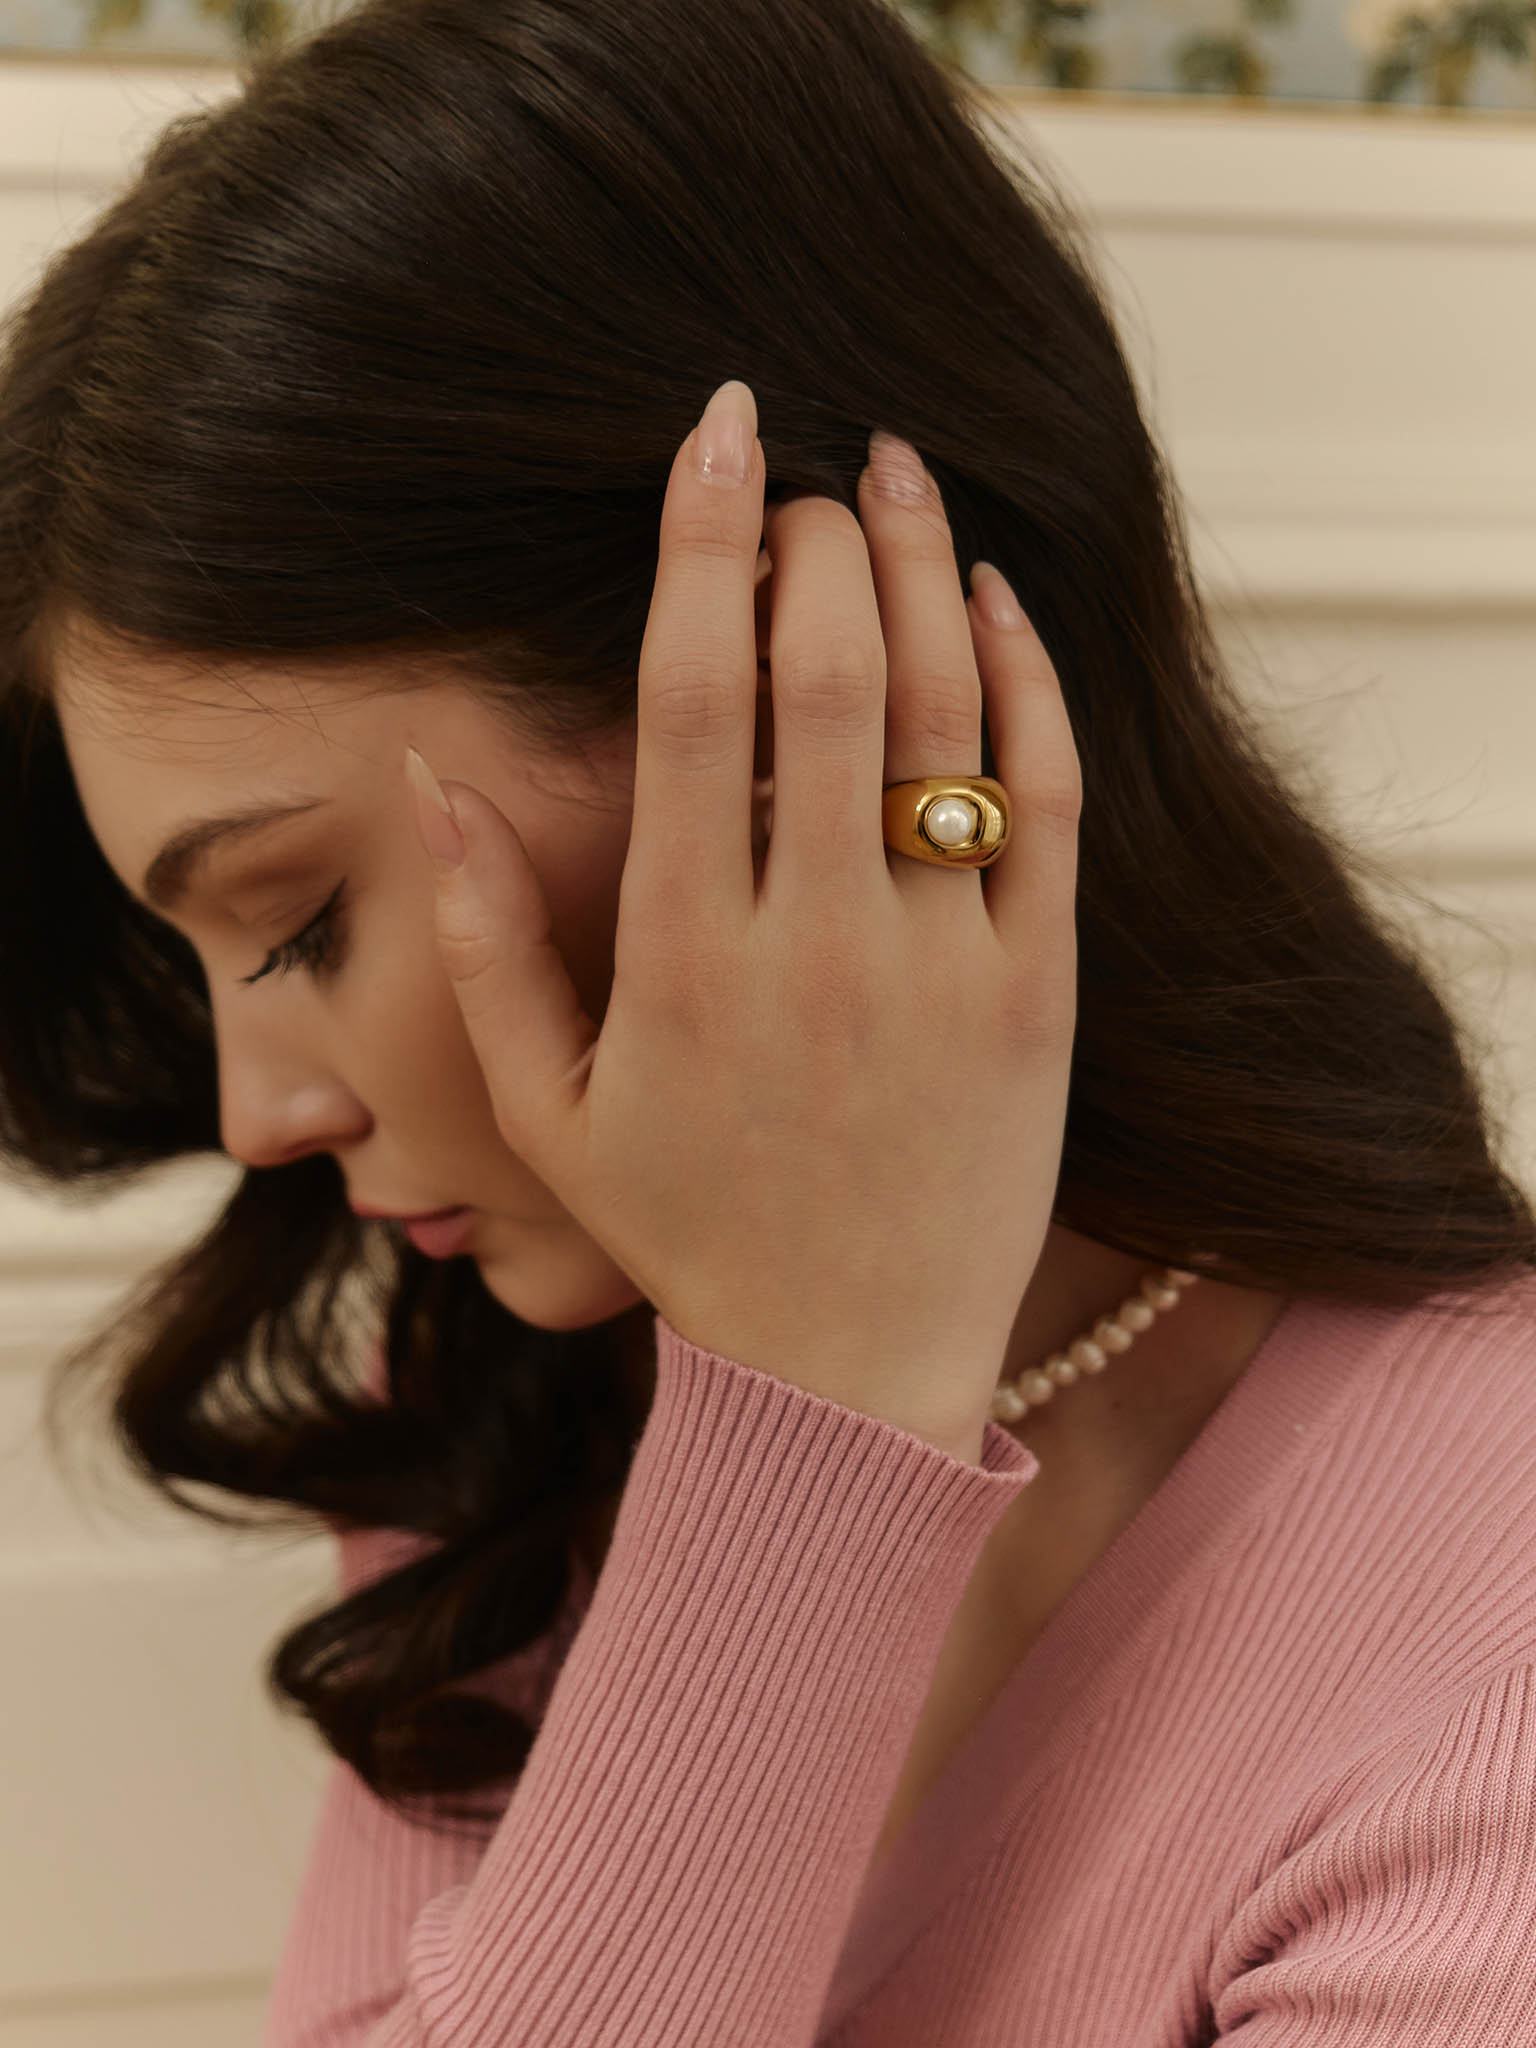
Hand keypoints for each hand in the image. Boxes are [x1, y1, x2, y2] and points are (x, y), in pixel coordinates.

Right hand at [407, 379, 1081, 1460]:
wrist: (853, 1373)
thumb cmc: (691, 1235)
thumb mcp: (548, 1113)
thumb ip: (479, 945)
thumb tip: (430, 778)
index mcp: (685, 958)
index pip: (693, 696)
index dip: (702, 541)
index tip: (712, 431)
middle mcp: (818, 944)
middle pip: (827, 673)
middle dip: (817, 534)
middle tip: (808, 466)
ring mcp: (941, 966)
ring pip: (944, 716)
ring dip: (923, 569)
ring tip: (899, 474)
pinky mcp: (1038, 994)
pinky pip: (1048, 804)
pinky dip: (1029, 685)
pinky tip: (997, 602)